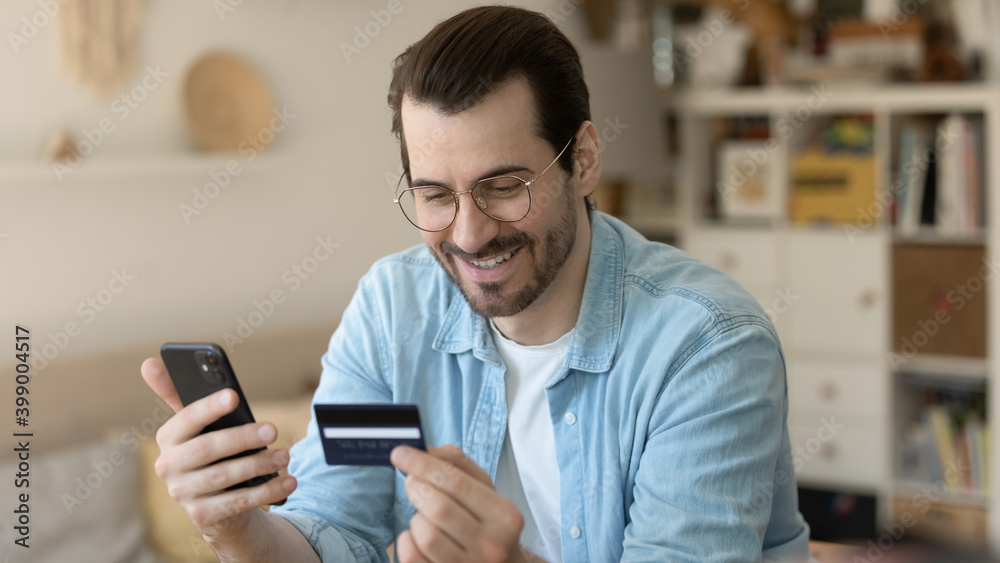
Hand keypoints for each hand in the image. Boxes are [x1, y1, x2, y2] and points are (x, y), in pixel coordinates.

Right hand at [140, 357, 296, 544]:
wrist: (218, 503)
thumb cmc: (213, 452)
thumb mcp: (200, 425)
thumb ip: (180, 394)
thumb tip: (149, 362)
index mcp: (168, 437)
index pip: (187, 419)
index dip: (210, 407)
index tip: (234, 395)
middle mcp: (168, 466)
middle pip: (207, 449)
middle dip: (242, 438)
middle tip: (273, 429)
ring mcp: (182, 493)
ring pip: (225, 476)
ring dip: (260, 464)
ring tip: (286, 455)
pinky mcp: (201, 516)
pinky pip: (237, 502)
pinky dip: (266, 491)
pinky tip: (288, 481)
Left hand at [391, 444, 529, 562]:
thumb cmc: (488, 525)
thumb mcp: (485, 492)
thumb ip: (458, 465)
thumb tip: (424, 450)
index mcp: (505, 516)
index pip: (457, 482)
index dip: (423, 464)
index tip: (400, 453)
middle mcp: (492, 545)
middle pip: (439, 507)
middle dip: (417, 487)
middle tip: (411, 481)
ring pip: (425, 534)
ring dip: (417, 519)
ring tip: (425, 516)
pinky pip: (412, 557)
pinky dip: (407, 541)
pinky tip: (418, 537)